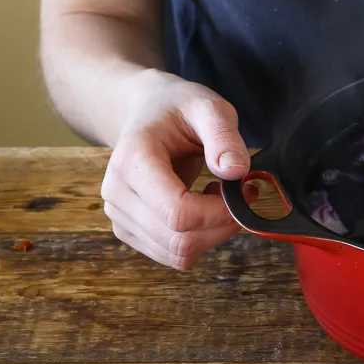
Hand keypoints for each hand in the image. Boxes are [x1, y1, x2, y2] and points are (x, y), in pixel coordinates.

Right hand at [101, 70, 255, 269]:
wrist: (146, 110)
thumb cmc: (177, 108)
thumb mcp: (207, 107)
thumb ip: (224, 137)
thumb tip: (236, 172)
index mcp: (133, 161)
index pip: (178, 213)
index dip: (220, 213)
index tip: (245, 190)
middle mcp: (117, 193)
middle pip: (180, 240)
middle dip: (222, 226)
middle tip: (240, 195)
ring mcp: (119, 215)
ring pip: (177, 254)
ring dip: (212, 234)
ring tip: (218, 196)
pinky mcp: (129, 229)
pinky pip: (172, 255)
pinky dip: (198, 240)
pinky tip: (202, 208)